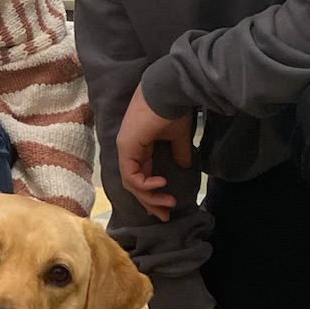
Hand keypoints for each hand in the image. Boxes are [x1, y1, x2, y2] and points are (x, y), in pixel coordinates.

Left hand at [116, 93, 194, 221]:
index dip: (153, 194)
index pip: (140, 176)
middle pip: (134, 184)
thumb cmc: (172, 109)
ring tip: (168, 202)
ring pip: (132, 183)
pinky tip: (161, 184)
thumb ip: (178, 152)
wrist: (169, 92)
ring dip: (150, 197)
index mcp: (138, 147)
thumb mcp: (177, 136)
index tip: (168, 207)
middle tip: (165, 215)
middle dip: (150, 202)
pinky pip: (132, 176)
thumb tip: (183, 166)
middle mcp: (128, 150)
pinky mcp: (126, 148)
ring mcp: (125, 149)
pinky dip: (146, 185)